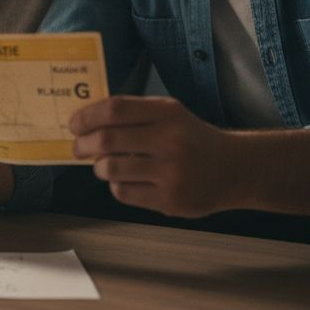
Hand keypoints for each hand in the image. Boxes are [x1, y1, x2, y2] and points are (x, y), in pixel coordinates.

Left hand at [71, 95, 239, 217]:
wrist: (235, 169)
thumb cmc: (191, 138)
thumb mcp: (170, 114)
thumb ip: (133, 113)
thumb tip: (85, 120)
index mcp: (167, 113)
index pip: (114, 110)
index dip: (86, 116)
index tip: (73, 124)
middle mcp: (171, 141)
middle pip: (106, 140)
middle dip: (82, 145)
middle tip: (77, 148)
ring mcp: (172, 173)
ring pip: (110, 169)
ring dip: (98, 167)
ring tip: (103, 165)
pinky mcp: (171, 200)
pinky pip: (123, 192)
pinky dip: (116, 186)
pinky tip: (125, 180)